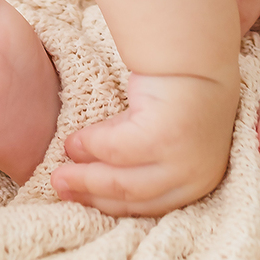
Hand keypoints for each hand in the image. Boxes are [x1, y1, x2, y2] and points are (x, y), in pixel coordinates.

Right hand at [49, 70, 238, 216]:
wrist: (198, 54)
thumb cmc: (182, 90)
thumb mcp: (163, 134)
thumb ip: (137, 157)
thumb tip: (90, 172)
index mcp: (200, 182)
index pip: (148, 205)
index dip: (109, 203)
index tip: (79, 201)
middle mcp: (196, 177)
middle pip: (132, 196)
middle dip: (91, 193)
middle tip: (59, 186)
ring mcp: (182, 159)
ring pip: (122, 180)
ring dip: (86, 178)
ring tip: (60, 172)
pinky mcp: (163, 137)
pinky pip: (116, 149)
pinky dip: (92, 146)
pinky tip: (74, 141)